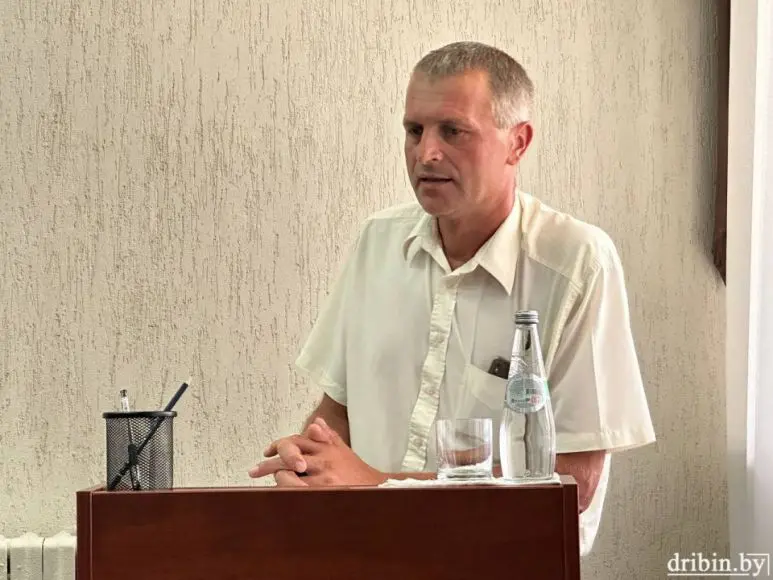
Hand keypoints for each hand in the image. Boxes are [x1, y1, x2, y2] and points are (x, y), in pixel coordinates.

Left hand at [248, 418, 386, 487]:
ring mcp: (323, 474)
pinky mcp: (325, 489)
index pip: (296, 440)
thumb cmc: (357, 471)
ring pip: (290, 472)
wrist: (377, 487)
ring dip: (277, 478)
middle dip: (269, 463)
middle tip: (254, 471)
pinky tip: (280, 493)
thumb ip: (328, 436)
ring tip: (269, 483)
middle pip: (289, 454)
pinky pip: (298, 489)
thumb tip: (316, 422)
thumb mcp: (343, 449)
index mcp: (326, 446)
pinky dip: (287, 490)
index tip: (267, 451)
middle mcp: (323, 457)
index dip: (279, 445)